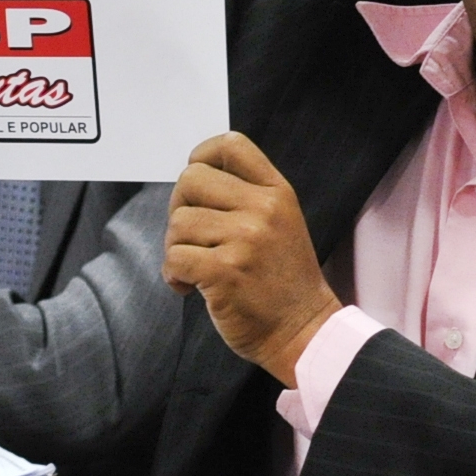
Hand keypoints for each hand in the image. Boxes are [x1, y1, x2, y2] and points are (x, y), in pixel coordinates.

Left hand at [165, 133, 338, 382]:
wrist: (303, 330)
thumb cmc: (283, 279)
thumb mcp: (281, 222)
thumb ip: (248, 196)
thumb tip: (191, 181)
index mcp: (277, 191)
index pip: (231, 144)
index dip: (201, 157)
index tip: (196, 189)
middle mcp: (263, 208)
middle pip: (191, 179)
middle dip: (179, 208)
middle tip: (191, 237)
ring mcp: (245, 239)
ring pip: (178, 222)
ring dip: (175, 248)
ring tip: (195, 268)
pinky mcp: (225, 271)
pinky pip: (175, 257)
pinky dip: (173, 275)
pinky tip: (189, 287)